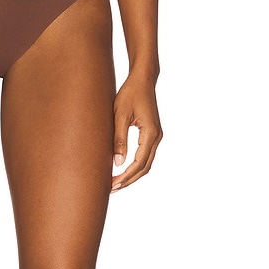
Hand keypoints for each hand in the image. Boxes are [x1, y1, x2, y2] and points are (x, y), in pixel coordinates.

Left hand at [111, 74, 161, 191]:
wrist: (142, 80)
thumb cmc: (129, 94)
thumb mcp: (119, 116)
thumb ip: (119, 140)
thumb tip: (118, 163)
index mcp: (150, 133)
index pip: (139, 163)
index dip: (126, 176)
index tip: (113, 185)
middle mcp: (156, 137)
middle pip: (144, 168)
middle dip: (128, 180)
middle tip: (112, 189)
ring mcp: (156, 136)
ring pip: (146, 164)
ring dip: (132, 175)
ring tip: (116, 183)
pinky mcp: (152, 134)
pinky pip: (145, 156)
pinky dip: (135, 167)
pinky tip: (123, 171)